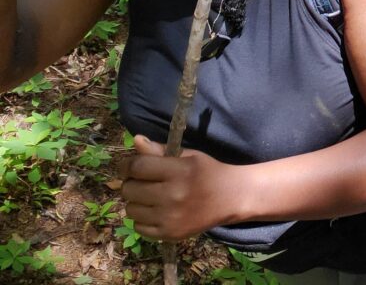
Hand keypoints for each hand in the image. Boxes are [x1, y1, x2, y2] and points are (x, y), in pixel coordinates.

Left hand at [120, 135, 237, 240]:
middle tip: (142, 182)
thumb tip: (136, 140)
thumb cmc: (207, 172)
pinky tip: (156, 211)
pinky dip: (142, 218)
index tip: (128, 166)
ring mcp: (170, 217)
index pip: (137, 166)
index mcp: (179, 170)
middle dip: (131, 183)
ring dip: (136, 201)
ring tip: (150, 197)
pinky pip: (138, 227)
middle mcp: (173, 195)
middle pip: (129, 189)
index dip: (127, 165)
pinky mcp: (169, 234)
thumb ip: (160, 150)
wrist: (231, 198)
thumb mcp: (188, 156)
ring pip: (131, 209)